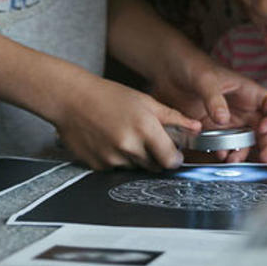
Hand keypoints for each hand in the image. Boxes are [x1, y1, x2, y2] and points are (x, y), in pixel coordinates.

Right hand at [52, 77, 200, 170]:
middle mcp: (129, 146)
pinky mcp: (98, 165)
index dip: (175, 158)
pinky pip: (116, 169)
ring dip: (136, 158)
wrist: (71, 99)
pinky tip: (110, 141)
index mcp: (145, 127)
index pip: (171, 160)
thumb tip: (196, 128)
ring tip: (125, 136)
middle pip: (154, 166)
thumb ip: (173, 118)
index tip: (174, 154)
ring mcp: (112, 158)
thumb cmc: (108, 96)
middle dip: (156, 157)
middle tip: (147, 140)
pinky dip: (117, 159)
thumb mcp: (145, 101)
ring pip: (135, 168)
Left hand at [150, 55, 266, 162]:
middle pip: (265, 130)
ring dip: (243, 152)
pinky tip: (219, 155)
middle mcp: (243, 109)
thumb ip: (214, 99)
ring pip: (245, 142)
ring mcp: (229, 121)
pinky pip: (224, 145)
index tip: (263, 128)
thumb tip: (223, 119)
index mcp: (249, 93)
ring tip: (233, 159)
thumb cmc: (192, 65)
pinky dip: (224, 152)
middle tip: (264, 159)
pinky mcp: (213, 131)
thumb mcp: (205, 79)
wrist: (167, 70)